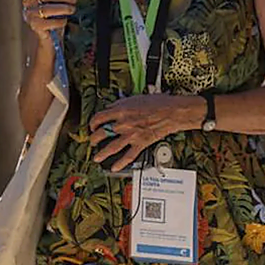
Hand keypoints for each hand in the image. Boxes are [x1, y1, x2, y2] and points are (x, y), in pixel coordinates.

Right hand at [22, 0, 76, 36]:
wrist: (48, 38)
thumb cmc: (51, 18)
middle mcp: (28, 2)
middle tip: (73, 1)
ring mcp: (29, 14)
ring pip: (48, 8)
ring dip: (64, 8)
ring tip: (71, 10)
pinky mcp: (34, 26)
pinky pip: (49, 21)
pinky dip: (60, 21)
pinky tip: (63, 22)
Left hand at [88, 95, 202, 171]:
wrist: (172, 112)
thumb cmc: (157, 103)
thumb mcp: (135, 98)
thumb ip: (120, 104)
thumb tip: (111, 108)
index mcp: (120, 111)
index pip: (99, 118)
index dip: (92, 123)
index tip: (92, 126)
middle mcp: (123, 124)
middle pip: (101, 134)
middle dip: (94, 139)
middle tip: (93, 141)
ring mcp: (131, 135)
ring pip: (111, 147)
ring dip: (101, 153)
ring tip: (96, 157)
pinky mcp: (140, 143)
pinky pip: (128, 156)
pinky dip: (120, 163)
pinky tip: (115, 167)